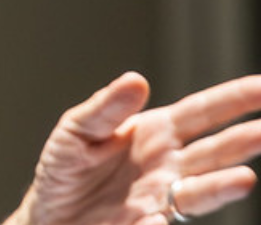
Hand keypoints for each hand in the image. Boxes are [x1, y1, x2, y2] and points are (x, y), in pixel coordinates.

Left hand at [6, 72, 260, 224]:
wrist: (49, 212)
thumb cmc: (64, 167)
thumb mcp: (77, 130)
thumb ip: (105, 109)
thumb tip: (136, 80)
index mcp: (153, 131)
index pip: (202, 112)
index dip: (234, 99)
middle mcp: (168, 164)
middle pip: (215, 150)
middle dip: (244, 140)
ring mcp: (162, 197)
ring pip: (201, 191)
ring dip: (222, 187)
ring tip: (243, 180)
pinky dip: (162, 224)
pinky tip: (158, 219)